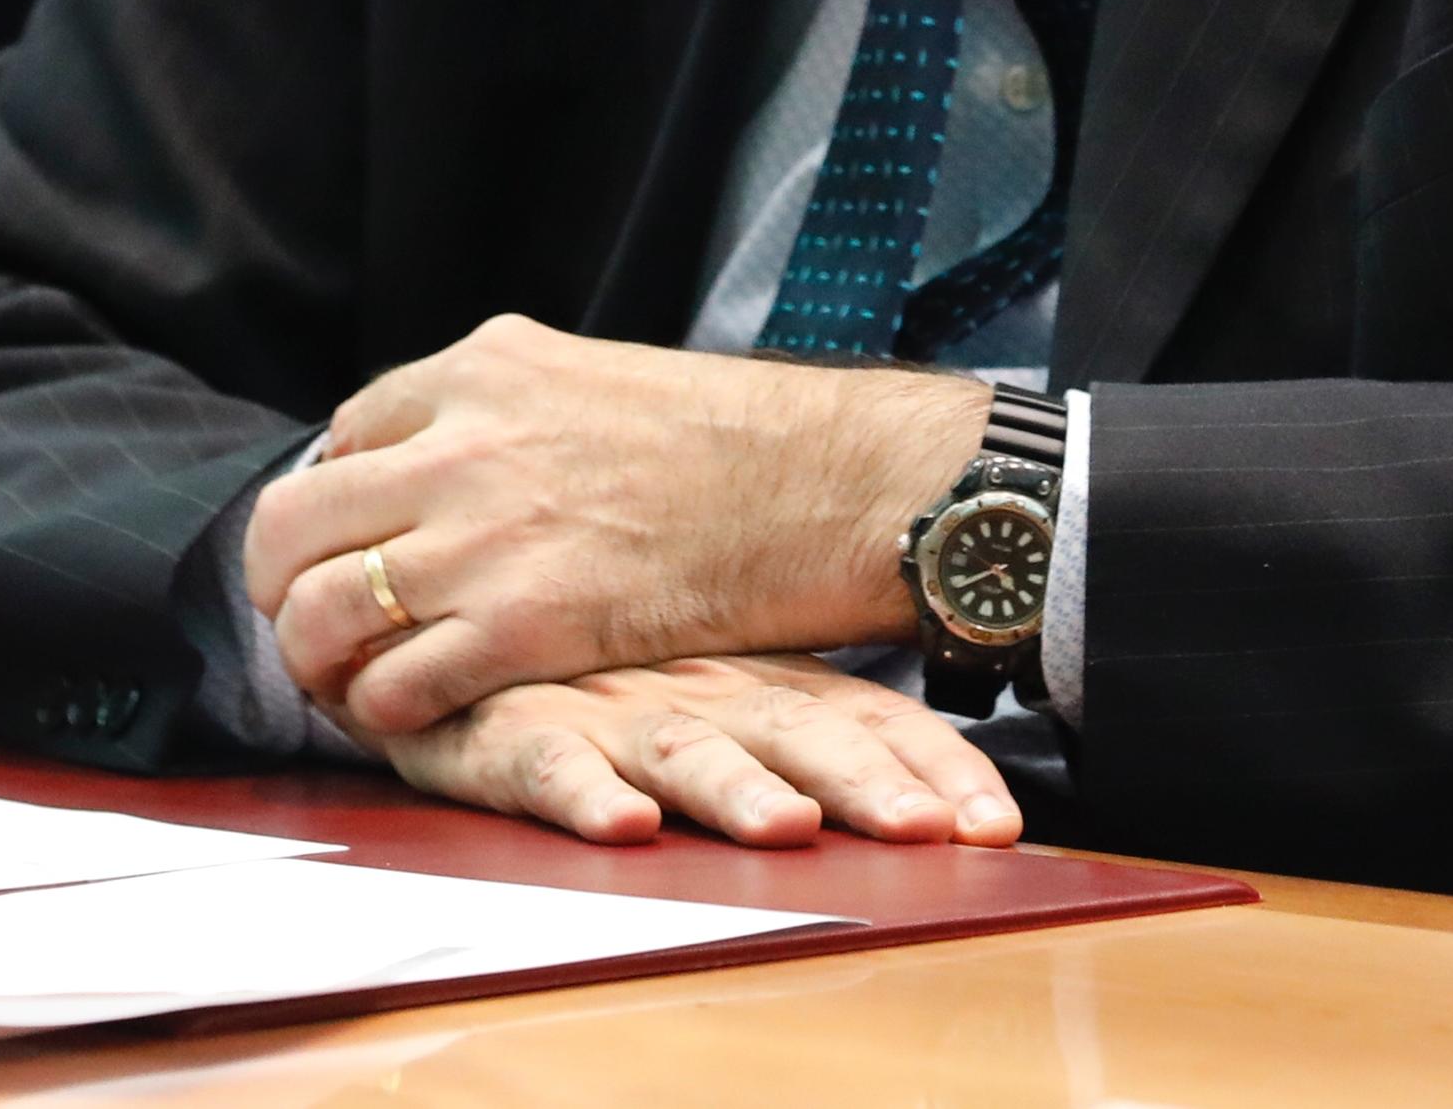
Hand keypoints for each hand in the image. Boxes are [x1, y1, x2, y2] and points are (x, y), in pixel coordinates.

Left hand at [242, 313, 983, 736]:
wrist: (820, 483)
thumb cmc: (730, 439)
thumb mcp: (591, 376)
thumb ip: (504, 409)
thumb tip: (441, 454)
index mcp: (481, 369)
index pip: (346, 433)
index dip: (340, 497)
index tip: (357, 539)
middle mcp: (462, 445)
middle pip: (294, 520)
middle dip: (283, 579)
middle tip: (309, 615)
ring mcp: (485, 536)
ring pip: (321, 610)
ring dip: (316, 655)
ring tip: (343, 678)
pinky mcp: (523, 625)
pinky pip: (396, 684)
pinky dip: (384, 711)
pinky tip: (408, 714)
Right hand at [359, 652, 1022, 849]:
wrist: (458, 621)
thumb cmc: (610, 667)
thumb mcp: (725, 686)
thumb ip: (814, 726)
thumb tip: (943, 800)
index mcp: (759, 677)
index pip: (866, 714)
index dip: (931, 767)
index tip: (993, 824)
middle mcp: (699, 686)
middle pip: (794, 731)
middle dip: (862, 781)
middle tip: (919, 830)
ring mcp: (607, 705)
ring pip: (681, 747)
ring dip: (735, 790)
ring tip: (785, 828)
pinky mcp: (509, 725)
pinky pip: (545, 760)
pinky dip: (582, 793)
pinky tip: (620, 824)